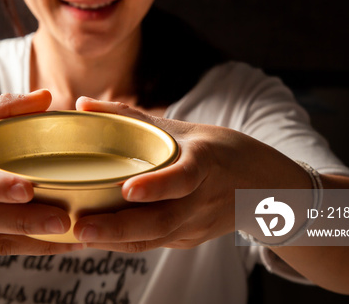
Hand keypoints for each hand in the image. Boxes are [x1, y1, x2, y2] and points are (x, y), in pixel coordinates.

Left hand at [72, 97, 309, 251]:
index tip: (127, 190)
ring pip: (156, 239)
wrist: (268, 188)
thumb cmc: (220, 150)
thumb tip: (83, 103)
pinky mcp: (190, 239)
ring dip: (117, 241)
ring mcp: (197, 224)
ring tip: (81, 237)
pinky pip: (155, 244)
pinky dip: (125, 243)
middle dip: (120, 228)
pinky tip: (97, 240)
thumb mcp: (183, 128)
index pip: (183, 178)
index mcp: (207, 164)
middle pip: (162, 221)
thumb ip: (130, 117)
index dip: (157, 186)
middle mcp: (203, 199)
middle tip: (83, 228)